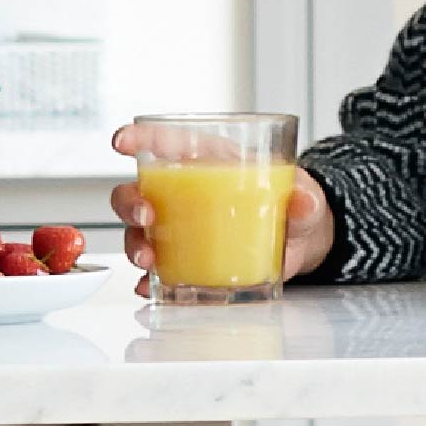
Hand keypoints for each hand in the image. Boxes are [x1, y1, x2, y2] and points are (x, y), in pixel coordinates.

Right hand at [108, 123, 335, 284]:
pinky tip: (150, 287)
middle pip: (138, 191)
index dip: (141, 138)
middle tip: (145, 216)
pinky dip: (149, 281)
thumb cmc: (293, 204)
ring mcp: (180, 229)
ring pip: (139, 232)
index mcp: (209, 161)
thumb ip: (305, 199)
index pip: (168, 142)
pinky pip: (158, 270)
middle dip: (130, 202)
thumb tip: (303, 202)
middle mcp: (184, 194)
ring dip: (135, 245)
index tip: (121, 141)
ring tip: (148, 260)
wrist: (301, 241)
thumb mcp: (305, 196)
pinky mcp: (187, 260)